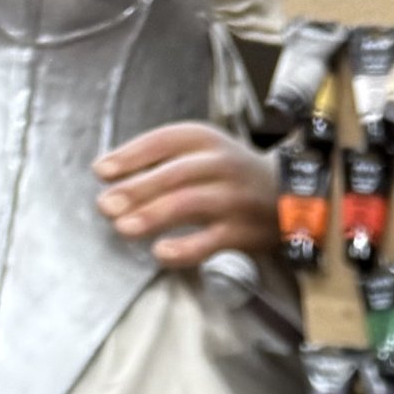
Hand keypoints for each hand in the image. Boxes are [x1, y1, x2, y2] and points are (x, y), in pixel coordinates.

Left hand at [94, 122, 275, 270]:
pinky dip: (185, 248)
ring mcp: (232, 199)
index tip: (101, 171)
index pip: (161, 143)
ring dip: (153, 216)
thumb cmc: (234, 174)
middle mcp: (219, 165)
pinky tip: (160, 254)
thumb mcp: (204, 150)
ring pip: (188, 204)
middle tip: (105, 205)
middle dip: (135, 190)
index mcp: (204, 139)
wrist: (291, 195)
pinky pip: (211, 241)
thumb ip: (165, 159)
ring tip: (123, 228)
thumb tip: (116, 177)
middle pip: (172, 176)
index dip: (129, 157)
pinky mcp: (243, 232)